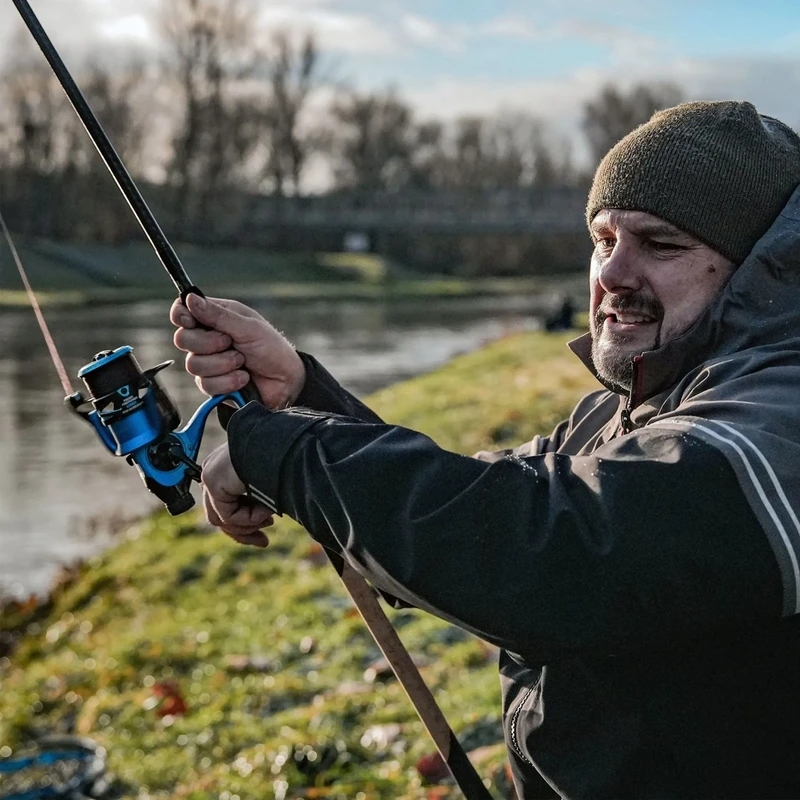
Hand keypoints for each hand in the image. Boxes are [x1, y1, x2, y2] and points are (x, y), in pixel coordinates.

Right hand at [170, 294, 305, 407]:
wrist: (286, 381)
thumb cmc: (272, 348)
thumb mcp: (248, 327)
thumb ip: (218, 315)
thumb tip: (190, 298)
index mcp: (215, 317)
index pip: (182, 311)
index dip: (180, 315)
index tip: (190, 321)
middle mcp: (207, 338)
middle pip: (182, 339)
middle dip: (209, 343)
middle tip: (231, 343)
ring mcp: (208, 362)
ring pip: (193, 364)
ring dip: (222, 364)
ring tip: (242, 362)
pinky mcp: (213, 384)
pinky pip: (205, 384)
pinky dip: (228, 381)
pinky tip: (243, 378)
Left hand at [201, 443, 273, 546]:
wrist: (280, 444)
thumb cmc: (283, 458)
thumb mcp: (269, 487)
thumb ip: (259, 502)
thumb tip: (260, 523)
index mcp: (228, 467)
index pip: (227, 504)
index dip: (245, 524)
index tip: (264, 537)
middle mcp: (216, 470)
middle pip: (221, 515)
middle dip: (244, 531)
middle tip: (264, 542)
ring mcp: (211, 476)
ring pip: (222, 519)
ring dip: (248, 525)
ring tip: (268, 521)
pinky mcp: (214, 483)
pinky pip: (228, 515)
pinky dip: (249, 519)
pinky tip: (265, 512)